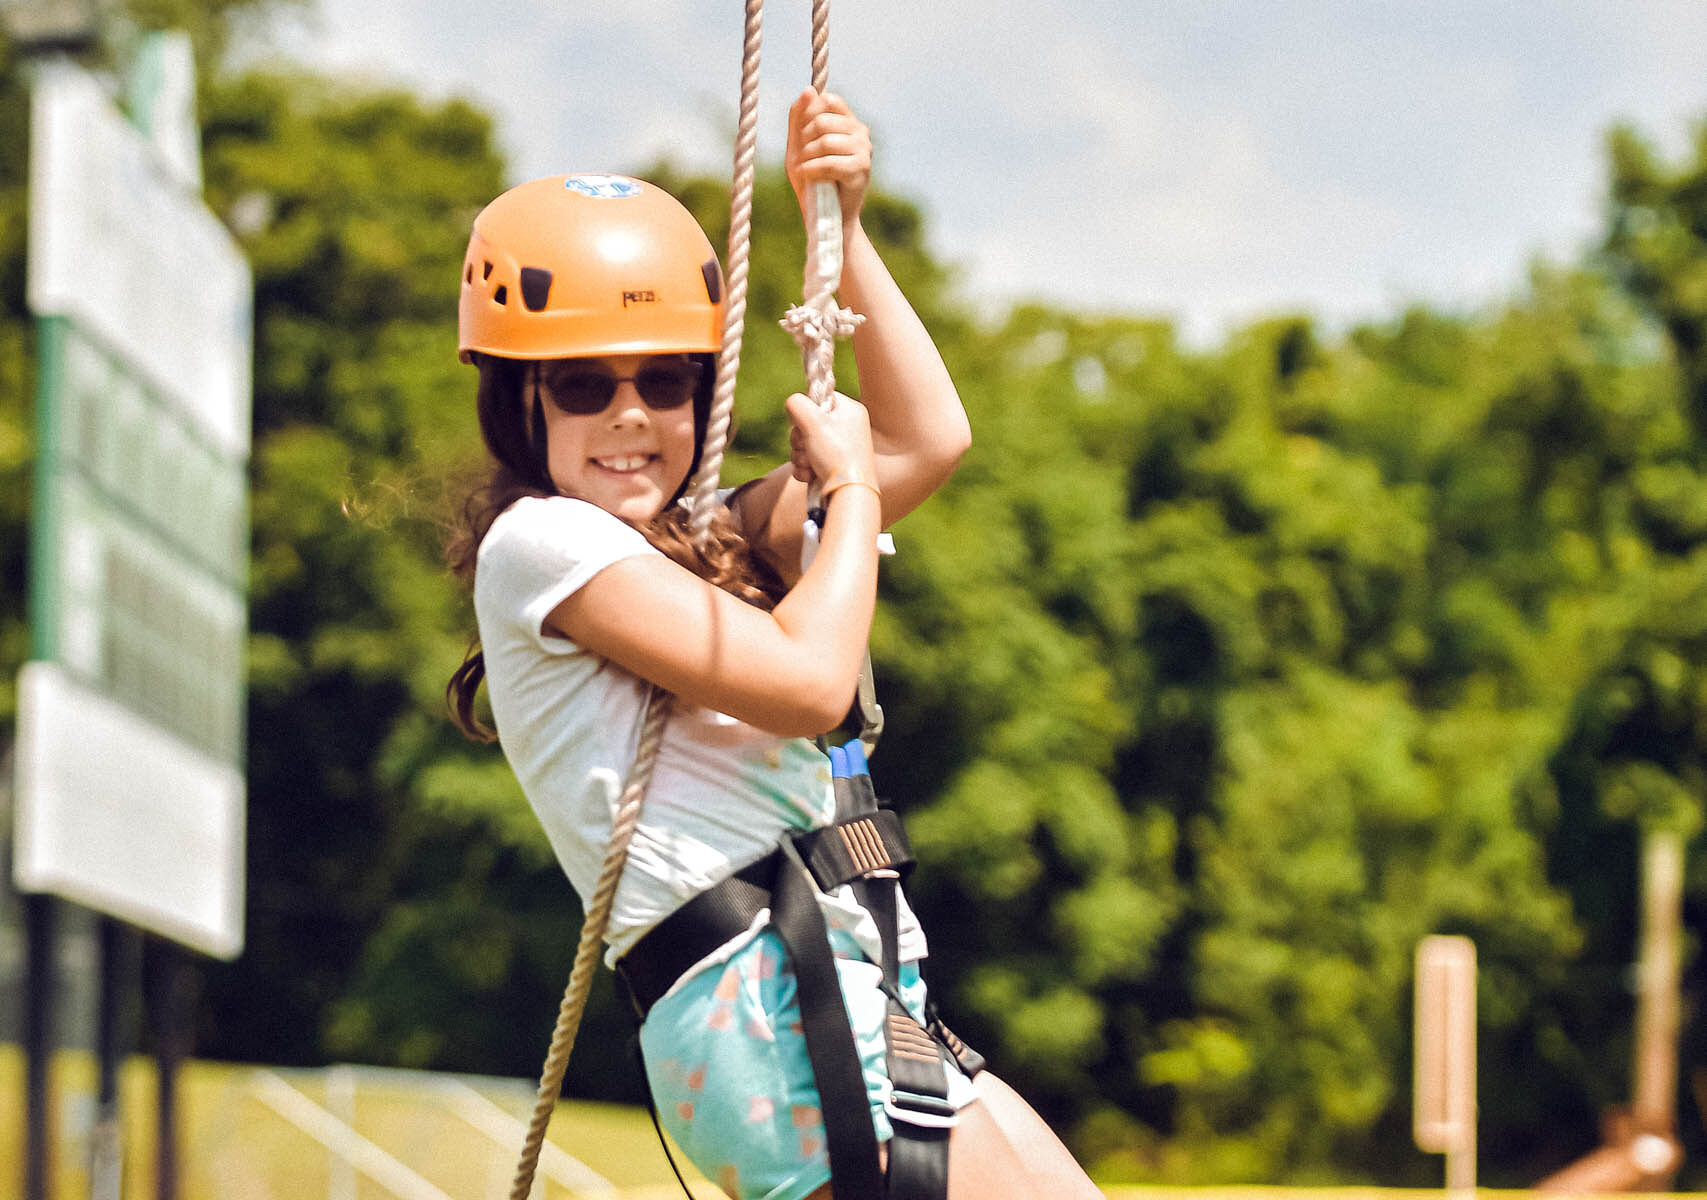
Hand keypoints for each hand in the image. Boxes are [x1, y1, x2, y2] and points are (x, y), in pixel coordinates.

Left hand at [785, 88, 871, 229]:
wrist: (827, 217)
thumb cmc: (812, 180)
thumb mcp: (799, 145)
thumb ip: (800, 117)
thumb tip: (809, 89)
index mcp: (848, 122)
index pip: (828, 100)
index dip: (808, 116)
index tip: (802, 138)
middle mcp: (860, 132)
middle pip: (822, 121)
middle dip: (803, 141)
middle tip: (800, 159)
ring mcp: (864, 150)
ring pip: (825, 141)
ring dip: (806, 158)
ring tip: (803, 170)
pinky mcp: (862, 169)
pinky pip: (829, 162)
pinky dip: (811, 170)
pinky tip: (807, 178)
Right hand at [786, 391, 875, 487]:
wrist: (848, 492)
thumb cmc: (836, 453)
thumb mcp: (814, 421)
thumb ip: (797, 404)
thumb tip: (792, 404)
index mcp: (850, 411)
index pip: (820, 397)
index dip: (807, 409)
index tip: (806, 421)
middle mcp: (846, 428)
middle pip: (808, 423)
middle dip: (800, 438)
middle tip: (808, 446)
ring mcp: (839, 449)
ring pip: (804, 444)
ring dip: (800, 455)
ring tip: (811, 464)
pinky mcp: (830, 467)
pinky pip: (807, 462)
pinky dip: (804, 469)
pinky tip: (810, 475)